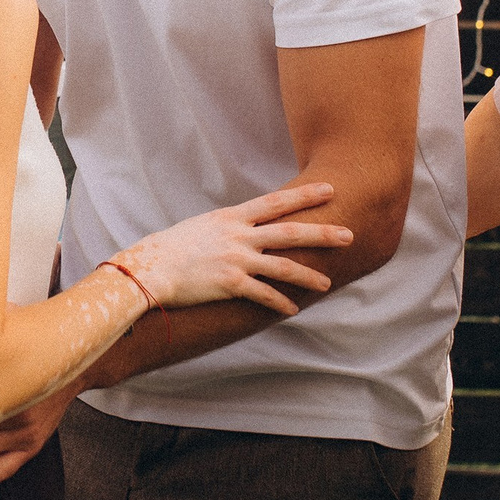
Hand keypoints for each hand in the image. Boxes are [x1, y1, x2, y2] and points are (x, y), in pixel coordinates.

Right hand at [117, 181, 344, 315]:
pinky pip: (264, 295)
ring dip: (308, 277)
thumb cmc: (172, 249)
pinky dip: (280, 303)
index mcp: (232, 218)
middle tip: (349, 234)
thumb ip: (228, 227)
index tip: (329, 189)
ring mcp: (237, 260)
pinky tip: (293, 310)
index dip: (305, 195)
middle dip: (323, 233)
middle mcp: (239, 236)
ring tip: (327, 284)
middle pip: (290, 232)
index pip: (276, 202)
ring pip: (284, 267)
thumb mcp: (202, 227)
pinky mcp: (231, 284)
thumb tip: (243, 228)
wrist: (150, 268)